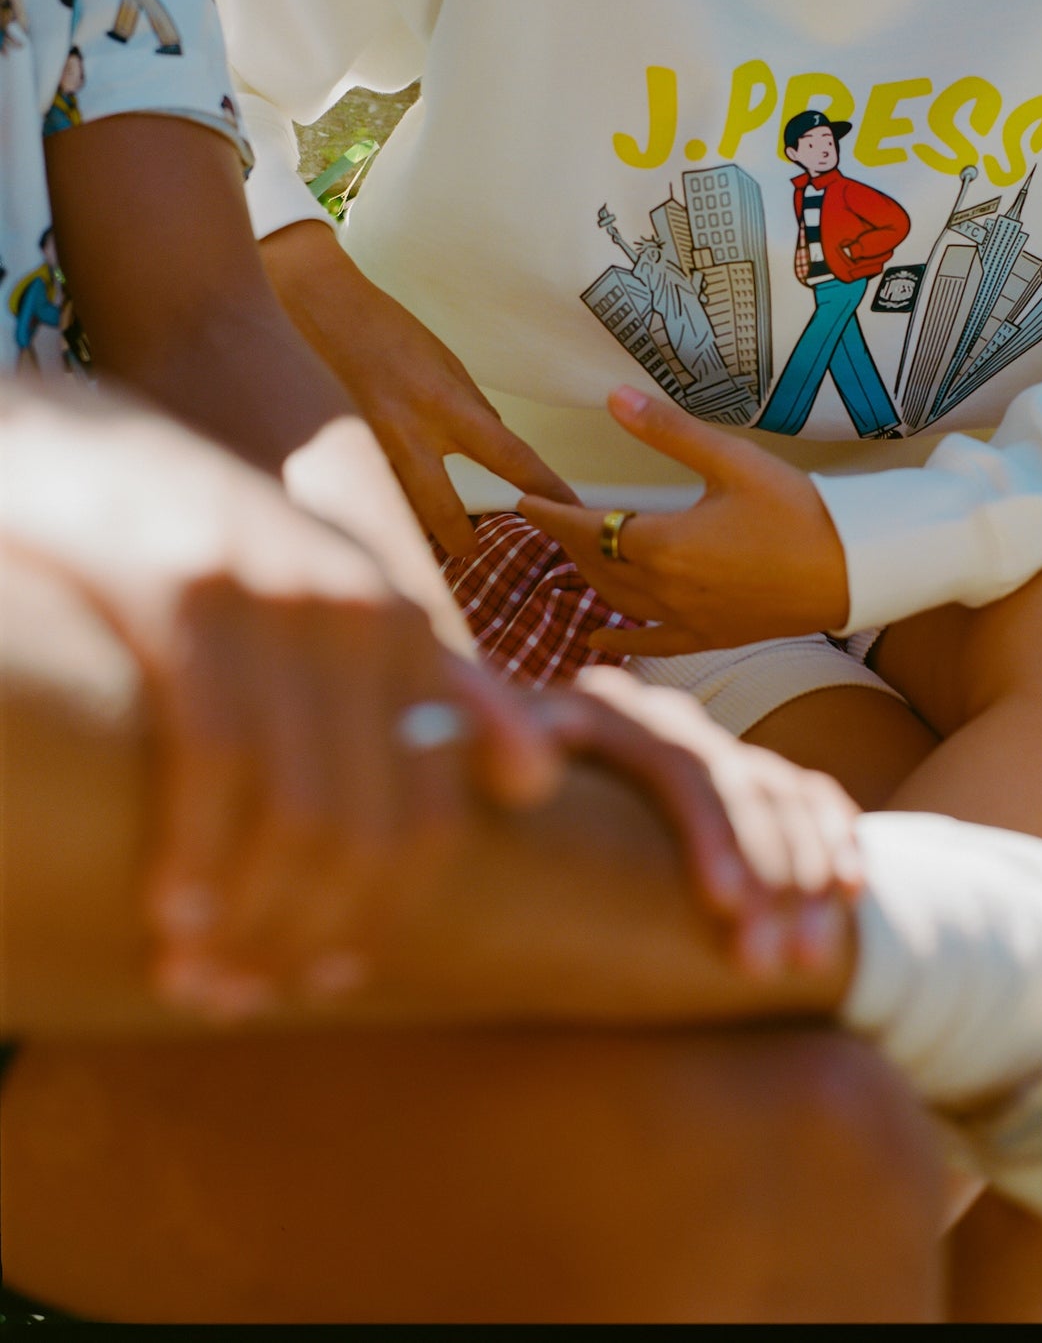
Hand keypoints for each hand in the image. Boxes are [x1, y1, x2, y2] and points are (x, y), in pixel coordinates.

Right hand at [0, 387, 562, 1020]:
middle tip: (247, 995)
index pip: (431, 814)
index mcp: (405, 632)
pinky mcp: (190, 596)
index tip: (330, 979)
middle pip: (366, 829)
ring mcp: (280, 604)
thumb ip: (442, 696)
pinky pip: (214, 762)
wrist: (96, 448)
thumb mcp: (339, 612)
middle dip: (309, 934)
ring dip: (248, 918)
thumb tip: (542, 779)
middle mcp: (361, 616)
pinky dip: (196, 855)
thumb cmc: (222, 553)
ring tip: (200, 976)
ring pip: (295, 812)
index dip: (385, 916)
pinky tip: (168, 913)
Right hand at [262, 220, 579, 555]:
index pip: (509, 456)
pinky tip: (383, 521)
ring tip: (428, 548)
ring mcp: (371, 449)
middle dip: (460, 540)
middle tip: (472, 555)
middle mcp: (409, 434)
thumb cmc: (391, 332)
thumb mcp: (448, 363)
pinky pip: (370, 493)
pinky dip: (382, 507)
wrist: (323, 310)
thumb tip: (500, 439)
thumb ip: (474, 409)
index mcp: (446, 406)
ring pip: (399, 509)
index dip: (544, 488)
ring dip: (416, 529)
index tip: (569, 511)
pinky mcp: (342, 454)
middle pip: (441, 509)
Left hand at [483, 665, 863, 973]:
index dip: (710, 832)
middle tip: (763, 965)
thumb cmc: (488, 793)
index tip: (722, 905)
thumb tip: (521, 769)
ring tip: (812, 960)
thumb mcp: (479, 764)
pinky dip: (838, 844)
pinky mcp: (753, 777)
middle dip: (766, 876)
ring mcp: (716, 747)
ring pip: (787, 799)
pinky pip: (815, 799)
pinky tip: (852, 895)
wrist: (516, 777)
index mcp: (606, 713)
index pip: (679, 765)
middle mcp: (668, 721)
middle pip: (741, 788)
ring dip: (808, 878)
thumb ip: (487, 751)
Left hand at [518, 386, 851, 655]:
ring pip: (618, 601)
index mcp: (664, 543)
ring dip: (589, 579)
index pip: (589, 529)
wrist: (852, 569)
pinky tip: (600, 636)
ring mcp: (689, 618)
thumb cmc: (798, 510)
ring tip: (572, 559)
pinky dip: (620, 637)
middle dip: (568, 543)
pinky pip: (653, 641)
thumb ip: (668, 432)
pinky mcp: (713, 636)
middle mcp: (666, 588)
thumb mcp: (732, 460)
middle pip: (598, 566)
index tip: (524, 502)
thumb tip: (615, 397)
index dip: (553, 516)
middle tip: (548, 522)